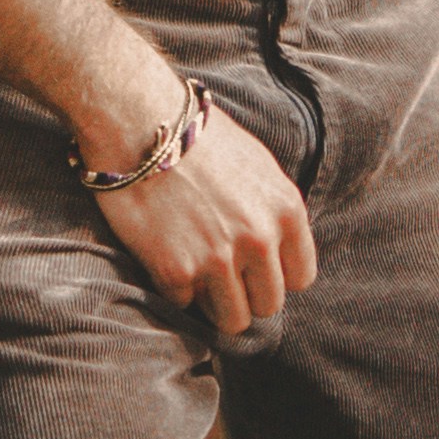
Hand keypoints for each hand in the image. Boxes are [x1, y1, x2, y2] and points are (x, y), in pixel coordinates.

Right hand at [85, 82, 316, 337]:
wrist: (137, 118)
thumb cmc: (196, 137)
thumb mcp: (258, 166)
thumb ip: (273, 213)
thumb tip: (277, 254)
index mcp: (286, 210)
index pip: (301, 277)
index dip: (275, 274)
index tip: (253, 266)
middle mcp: (259, 239)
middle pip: (268, 305)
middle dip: (245, 293)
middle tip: (219, 270)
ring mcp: (218, 258)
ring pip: (232, 320)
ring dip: (213, 301)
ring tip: (194, 268)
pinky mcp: (176, 272)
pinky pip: (185, 305)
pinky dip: (173, 287)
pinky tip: (164, 251)